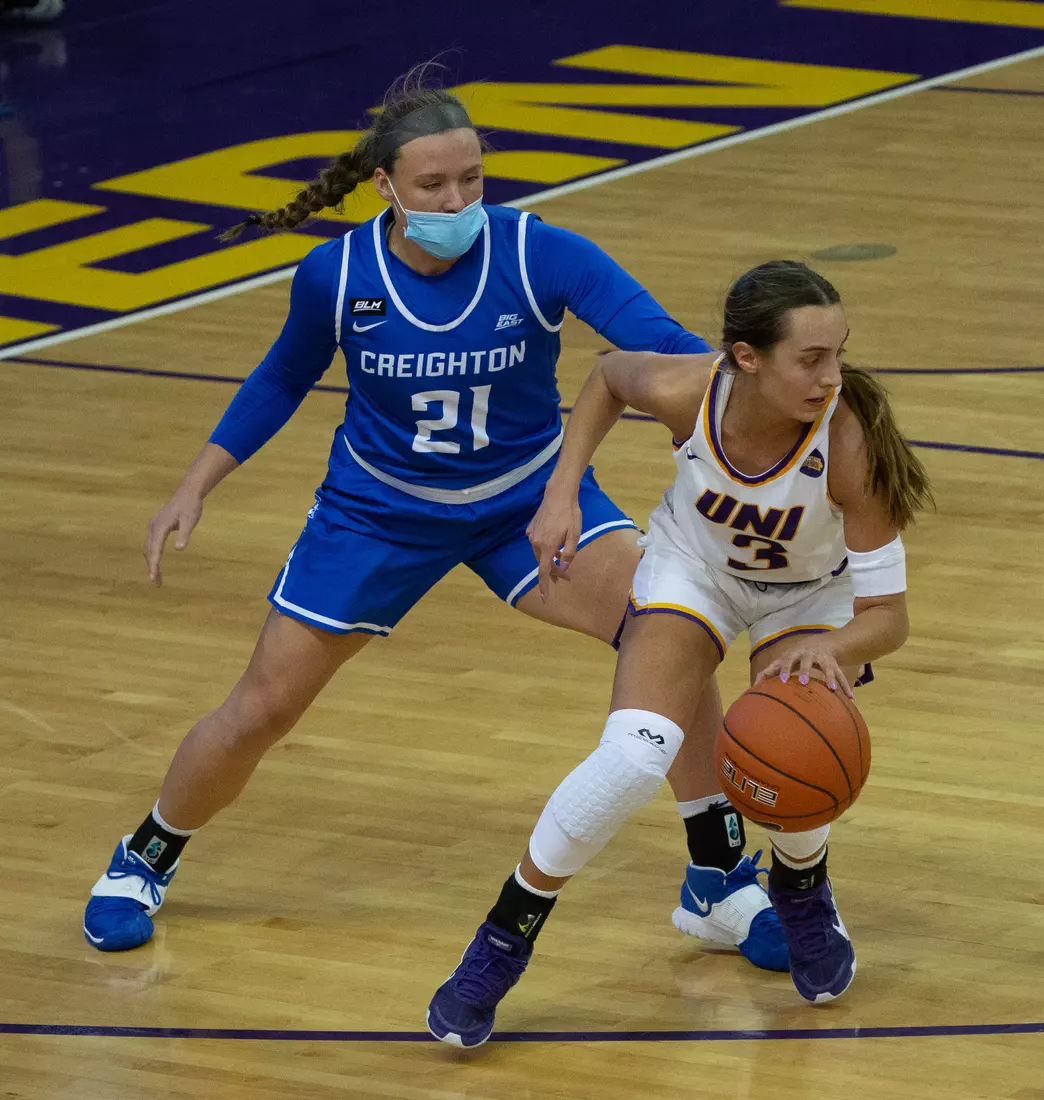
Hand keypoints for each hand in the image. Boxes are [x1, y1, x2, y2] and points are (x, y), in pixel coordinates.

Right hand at [143, 490, 203, 586]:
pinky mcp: (156, 526)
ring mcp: (153, 526)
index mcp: (160, 527)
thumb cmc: (191, 507)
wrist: (188, 493)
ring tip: (157, 578)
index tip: (154, 579)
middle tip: (156, 584)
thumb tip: (180, 549)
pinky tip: (156, 563)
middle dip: (152, 568)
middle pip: (149, 551)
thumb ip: (185, 534)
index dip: (154, 566)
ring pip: (148, 548)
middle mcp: (153, 527)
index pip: (155, 550)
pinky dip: (152, 555)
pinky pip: (151, 544)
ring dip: (151, 563)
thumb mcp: (190, 520)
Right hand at [526, 487, 582, 601]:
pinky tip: (555, 544)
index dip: (544, 586)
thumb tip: (564, 568)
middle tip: (567, 577)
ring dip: (550, 560)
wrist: (558, 494)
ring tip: (562, 560)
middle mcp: (536, 542)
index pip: (544, 572)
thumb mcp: (575, 535)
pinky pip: (538, 544)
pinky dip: (546, 548)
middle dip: (554, 572)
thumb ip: (569, 554)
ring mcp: (532, 535)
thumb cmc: (570, 514)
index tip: (545, 599)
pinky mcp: (531, 529)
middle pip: (543, 563)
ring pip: (540, 554)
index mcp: (547, 546)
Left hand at [754, 641, 853, 698]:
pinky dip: (845, 687)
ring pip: (827, 668)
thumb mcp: (785, 659)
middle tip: (803, 682)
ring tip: (832, 689)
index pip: (788, 661)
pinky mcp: (835, 665)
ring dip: (830, 678)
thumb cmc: (797, 655)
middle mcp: (809, 655)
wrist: (822, 642)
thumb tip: (753, 685)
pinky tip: (850, 698)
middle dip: (805, 671)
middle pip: (806, 662)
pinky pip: (841, 676)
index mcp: (795, 654)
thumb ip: (770, 671)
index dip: (785, 669)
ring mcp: (823, 659)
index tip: (782, 680)